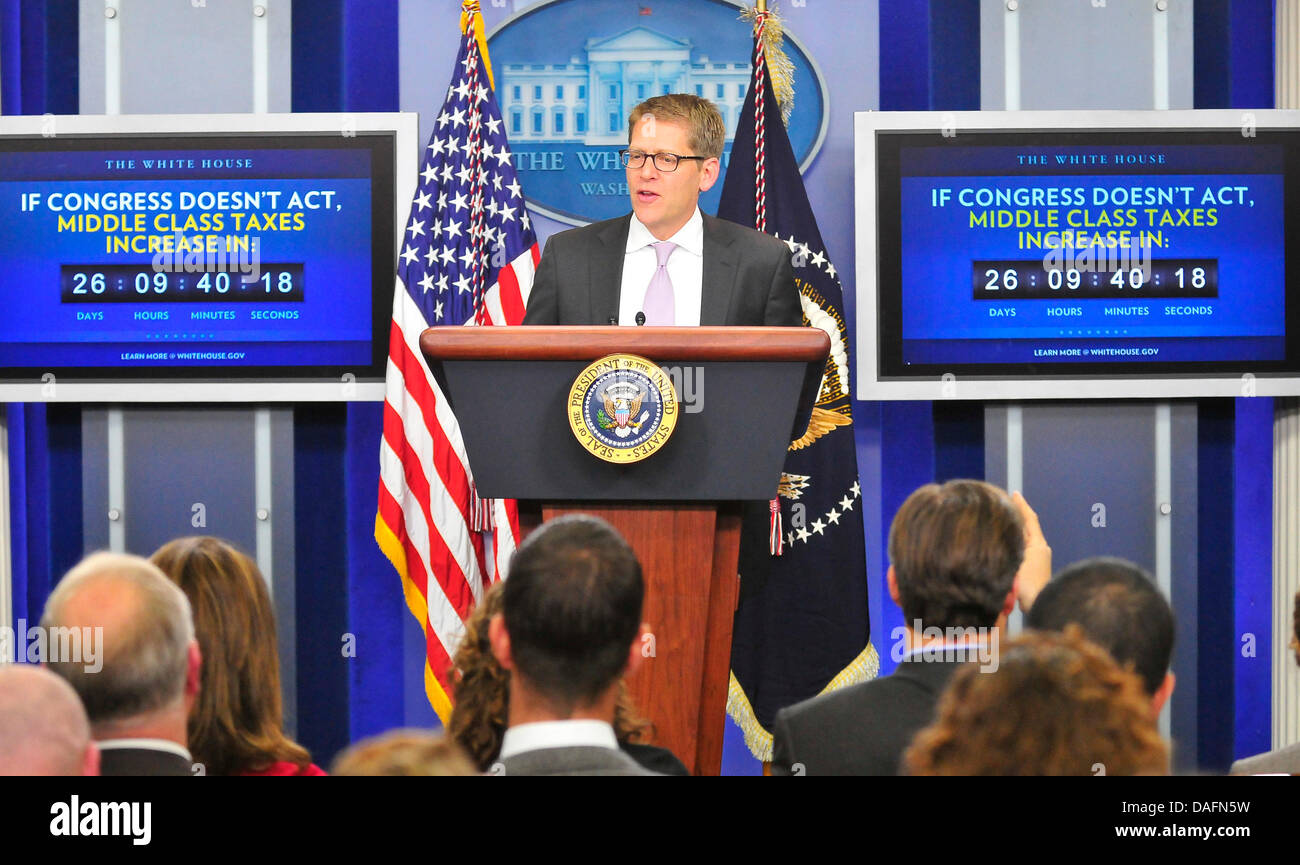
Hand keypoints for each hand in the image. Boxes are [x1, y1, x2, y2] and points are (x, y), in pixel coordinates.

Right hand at [1012, 491, 1050, 613]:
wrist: (1041, 605)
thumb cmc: (1028, 585)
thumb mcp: (1017, 562)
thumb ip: (1011, 546)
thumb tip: (1002, 534)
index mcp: (1037, 544)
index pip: (1029, 519)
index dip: (1021, 505)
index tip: (1014, 494)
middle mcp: (1041, 548)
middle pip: (1029, 526)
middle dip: (1018, 515)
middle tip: (1006, 504)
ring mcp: (1040, 559)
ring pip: (1026, 537)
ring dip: (1017, 528)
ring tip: (1004, 522)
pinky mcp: (1036, 568)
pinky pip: (1025, 548)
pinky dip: (1017, 541)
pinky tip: (1007, 543)